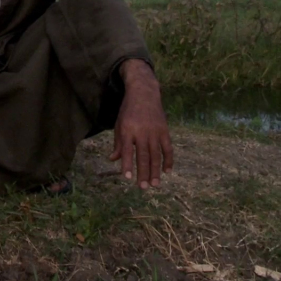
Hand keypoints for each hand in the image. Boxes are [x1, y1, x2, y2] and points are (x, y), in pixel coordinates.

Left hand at [109, 59, 173, 188]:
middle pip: (143, 156)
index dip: (127, 164)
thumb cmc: (128, 111)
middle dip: (143, 173)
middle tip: (143, 187)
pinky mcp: (165, 130)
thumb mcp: (119, 124)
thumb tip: (112, 159)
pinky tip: (167, 171)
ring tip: (155, 184)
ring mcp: (155, 131)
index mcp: (127, 130)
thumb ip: (118, 143)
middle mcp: (141, 132)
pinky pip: (168, 148)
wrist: (144, 93)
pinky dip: (168, 160)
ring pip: (156, 155)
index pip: (127, 150)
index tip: (127, 178)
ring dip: (156, 171)